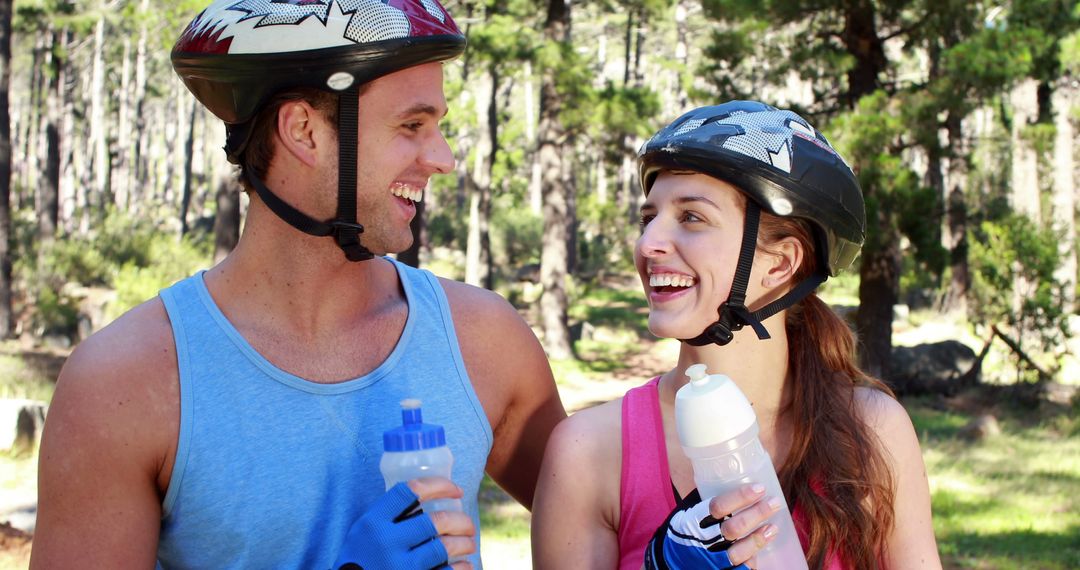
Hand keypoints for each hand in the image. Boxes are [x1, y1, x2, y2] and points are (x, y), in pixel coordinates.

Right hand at [335, 478, 475, 569]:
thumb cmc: (361, 559)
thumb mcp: (364, 531)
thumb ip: (389, 515)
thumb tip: (430, 495)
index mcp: (373, 522)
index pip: (411, 491)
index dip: (439, 485)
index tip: (456, 489)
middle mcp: (386, 542)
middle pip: (436, 521)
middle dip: (461, 521)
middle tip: (468, 524)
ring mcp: (398, 567)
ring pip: (445, 547)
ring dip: (465, 544)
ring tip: (469, 544)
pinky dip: (461, 568)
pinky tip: (465, 565)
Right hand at [644, 484, 780, 569]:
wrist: (673, 562)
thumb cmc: (686, 533)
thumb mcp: (690, 516)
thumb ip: (709, 506)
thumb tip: (738, 482)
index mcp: (696, 520)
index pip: (718, 506)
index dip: (740, 497)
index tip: (759, 488)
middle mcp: (704, 540)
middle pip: (733, 528)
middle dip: (756, 514)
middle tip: (774, 503)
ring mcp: (713, 559)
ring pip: (739, 551)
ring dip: (758, 539)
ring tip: (773, 527)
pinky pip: (740, 568)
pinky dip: (753, 558)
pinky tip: (763, 548)